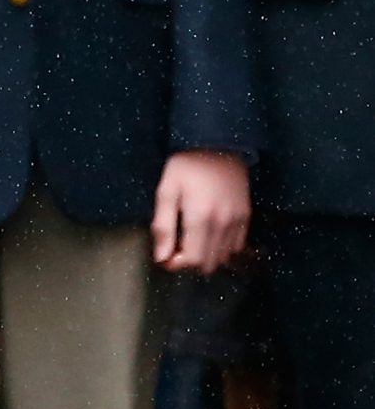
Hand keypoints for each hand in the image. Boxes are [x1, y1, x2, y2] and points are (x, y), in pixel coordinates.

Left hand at [151, 150, 250, 273]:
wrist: (219, 144)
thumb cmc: (186, 166)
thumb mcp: (166, 191)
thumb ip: (163, 227)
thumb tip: (161, 258)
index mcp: (200, 217)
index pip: (192, 260)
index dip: (176, 264)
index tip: (166, 255)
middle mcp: (223, 223)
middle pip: (208, 263)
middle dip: (189, 262)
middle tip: (177, 245)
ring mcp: (238, 221)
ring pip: (223, 258)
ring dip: (205, 255)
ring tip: (192, 238)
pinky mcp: (247, 216)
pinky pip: (236, 246)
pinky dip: (221, 247)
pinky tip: (209, 234)